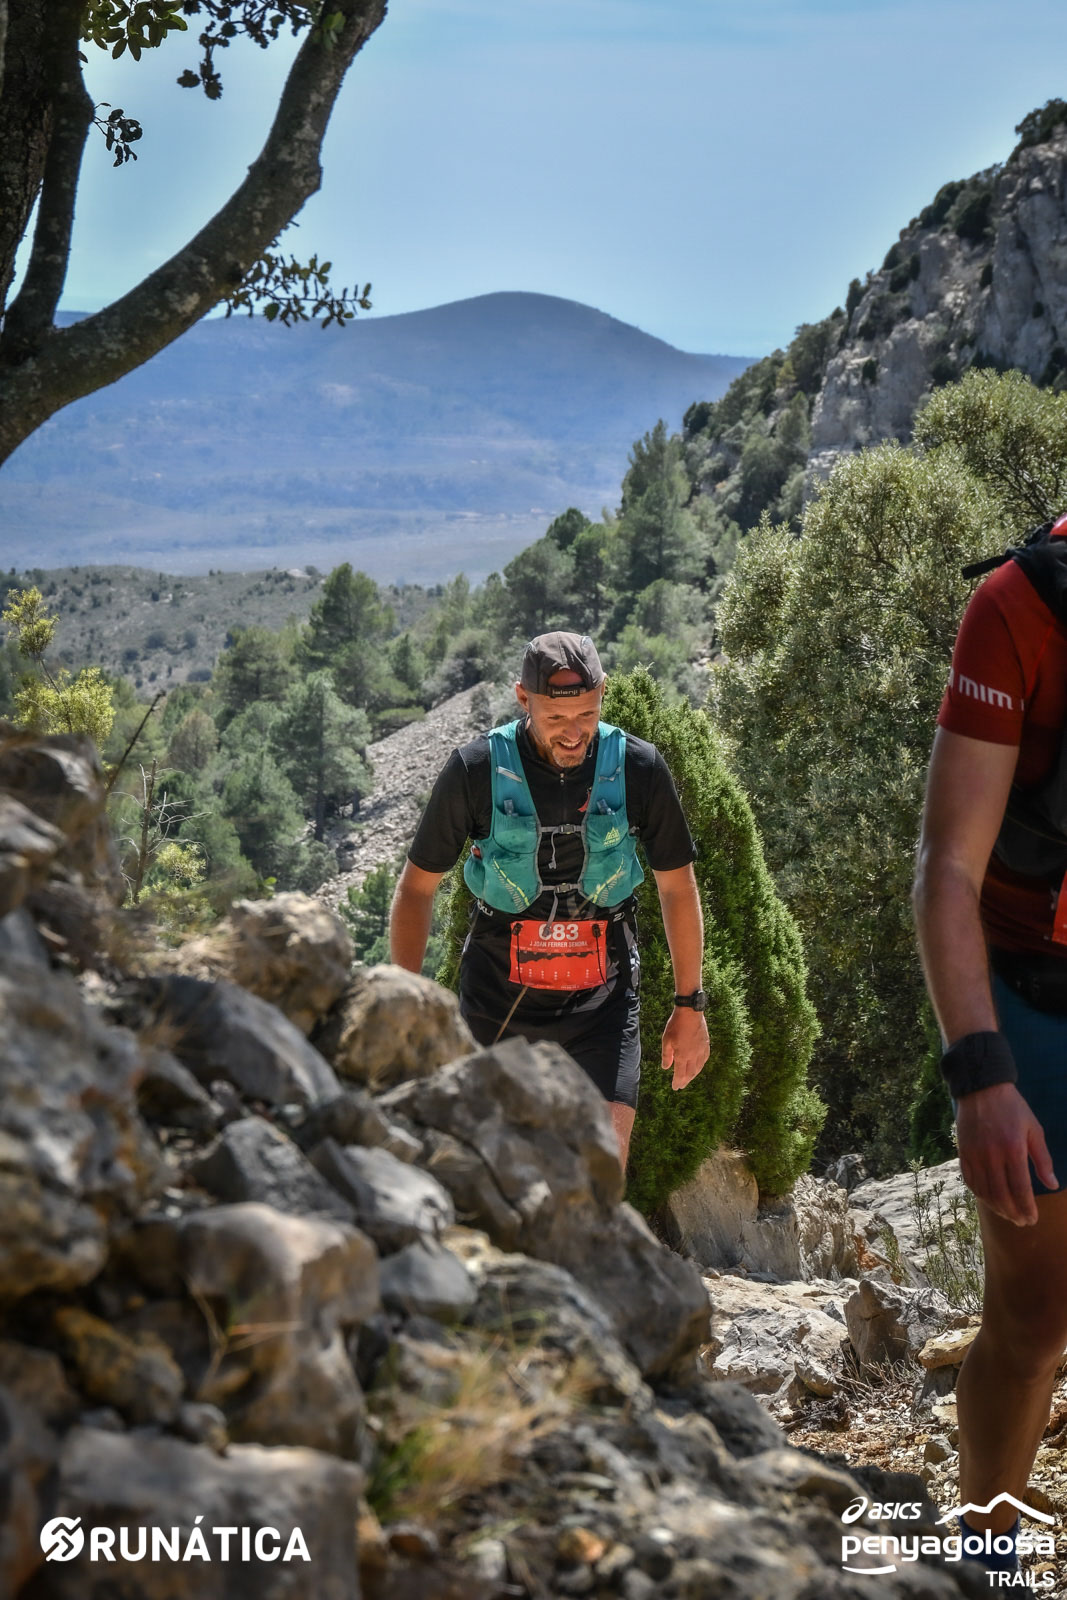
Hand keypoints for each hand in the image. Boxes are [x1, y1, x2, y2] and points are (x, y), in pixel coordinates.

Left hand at [661, 1006, 709, 1090]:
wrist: (690, 1012)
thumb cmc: (676, 1025)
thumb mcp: (666, 1040)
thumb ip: (667, 1055)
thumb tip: (666, 1068)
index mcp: (683, 1056)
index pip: (680, 1074)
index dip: (678, 1082)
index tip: (675, 1088)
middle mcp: (694, 1056)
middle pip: (690, 1073)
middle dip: (685, 1081)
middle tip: (681, 1086)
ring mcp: (701, 1050)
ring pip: (698, 1067)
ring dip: (693, 1075)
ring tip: (689, 1078)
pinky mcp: (706, 1044)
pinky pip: (704, 1059)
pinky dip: (701, 1065)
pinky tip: (698, 1066)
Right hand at [955, 1082, 1056, 1225]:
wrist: (981, 1088)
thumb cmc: (1013, 1108)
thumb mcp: (1034, 1129)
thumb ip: (1043, 1159)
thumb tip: (1053, 1185)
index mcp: (1013, 1149)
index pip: (1020, 1188)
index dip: (1026, 1208)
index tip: (1032, 1219)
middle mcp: (992, 1155)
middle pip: (1001, 1194)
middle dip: (1012, 1213)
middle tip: (1021, 1222)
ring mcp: (974, 1154)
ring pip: (984, 1191)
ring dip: (997, 1207)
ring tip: (1008, 1215)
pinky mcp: (963, 1152)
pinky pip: (970, 1180)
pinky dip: (980, 1194)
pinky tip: (989, 1199)